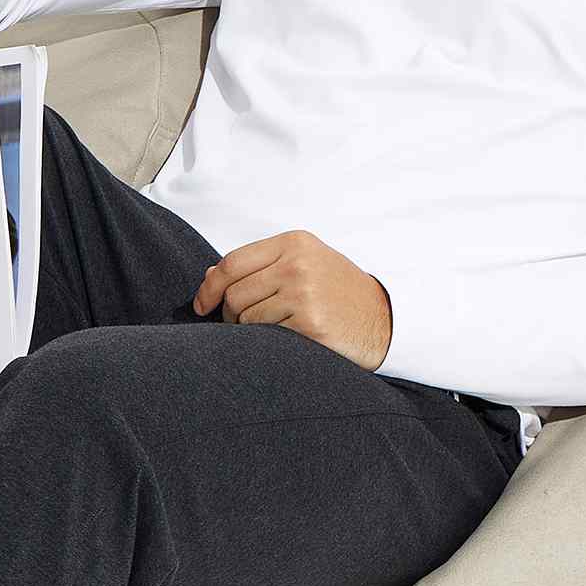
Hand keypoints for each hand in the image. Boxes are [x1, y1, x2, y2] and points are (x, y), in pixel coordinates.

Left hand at [190, 229, 393, 369]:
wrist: (383, 320)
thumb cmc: (338, 293)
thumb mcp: (304, 264)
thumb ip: (260, 265)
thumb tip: (209, 276)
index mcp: (294, 243)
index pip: (232, 262)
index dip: (209, 287)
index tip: (202, 305)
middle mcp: (298, 264)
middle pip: (234, 294)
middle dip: (229, 315)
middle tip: (239, 325)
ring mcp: (304, 294)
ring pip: (245, 318)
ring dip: (248, 331)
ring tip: (270, 330)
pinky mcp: (310, 324)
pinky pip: (265, 336)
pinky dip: (268, 342)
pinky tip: (287, 339)